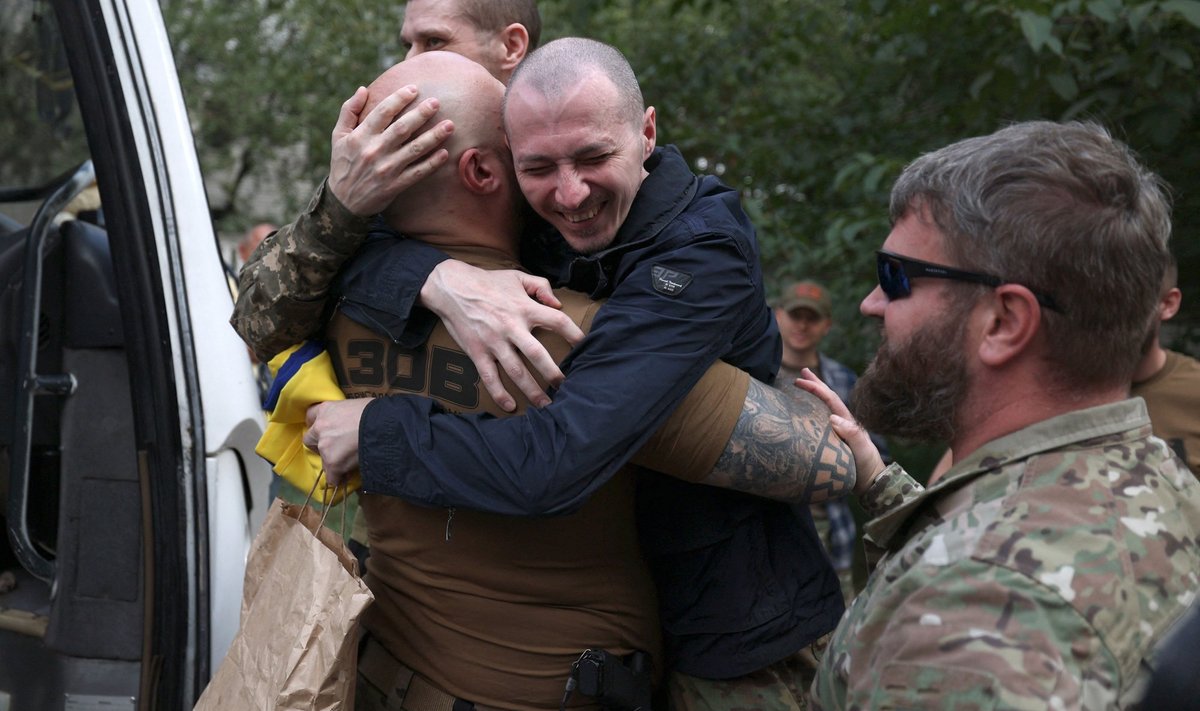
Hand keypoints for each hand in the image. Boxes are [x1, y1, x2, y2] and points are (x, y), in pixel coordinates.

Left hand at [302, 398, 372, 485]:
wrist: (383, 426)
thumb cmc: (375, 412)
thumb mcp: (355, 405)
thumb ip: (344, 415)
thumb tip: (349, 423)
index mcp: (325, 410)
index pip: (310, 416)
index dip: (317, 424)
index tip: (325, 430)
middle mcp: (320, 427)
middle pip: (309, 439)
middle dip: (319, 445)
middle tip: (334, 447)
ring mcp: (325, 446)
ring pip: (322, 460)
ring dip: (333, 461)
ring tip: (348, 462)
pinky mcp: (333, 463)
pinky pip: (332, 477)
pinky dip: (338, 478)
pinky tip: (347, 476)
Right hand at [328, 85, 453, 215]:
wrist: (344, 202)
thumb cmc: (342, 164)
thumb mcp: (338, 136)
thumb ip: (349, 111)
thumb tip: (363, 89)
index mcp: (360, 136)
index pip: (382, 112)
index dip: (399, 98)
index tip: (414, 89)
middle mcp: (374, 151)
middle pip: (402, 128)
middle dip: (421, 114)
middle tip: (436, 102)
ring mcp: (386, 169)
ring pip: (414, 149)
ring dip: (434, 136)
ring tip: (450, 125)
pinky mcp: (395, 185)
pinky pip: (418, 172)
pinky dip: (432, 163)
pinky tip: (445, 153)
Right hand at [420, 260, 584, 411]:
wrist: (451, 287)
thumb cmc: (487, 282)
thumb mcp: (518, 276)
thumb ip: (541, 286)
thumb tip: (558, 303)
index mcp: (524, 308)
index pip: (557, 321)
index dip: (574, 334)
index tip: (585, 347)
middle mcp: (511, 326)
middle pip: (538, 354)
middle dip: (554, 373)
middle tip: (566, 387)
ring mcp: (493, 342)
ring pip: (516, 371)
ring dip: (532, 390)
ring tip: (546, 405)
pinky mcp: (477, 352)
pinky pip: (490, 377)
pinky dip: (499, 393)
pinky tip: (510, 406)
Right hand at [792, 369, 886, 493]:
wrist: (872, 483)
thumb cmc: (867, 466)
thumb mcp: (862, 449)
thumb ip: (851, 433)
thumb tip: (833, 417)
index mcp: (847, 421)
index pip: (830, 399)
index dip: (816, 388)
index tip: (800, 380)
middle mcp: (842, 423)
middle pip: (828, 398)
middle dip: (816, 384)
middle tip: (802, 371)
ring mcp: (838, 431)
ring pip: (824, 408)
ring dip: (815, 395)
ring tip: (803, 383)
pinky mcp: (833, 441)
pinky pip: (820, 422)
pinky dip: (812, 412)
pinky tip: (805, 412)